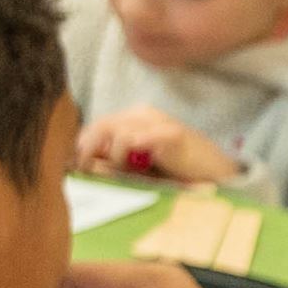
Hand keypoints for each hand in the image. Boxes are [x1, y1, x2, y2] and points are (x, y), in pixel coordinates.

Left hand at [77, 107, 238, 185]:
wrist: (215, 172)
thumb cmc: (174, 170)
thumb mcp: (138, 164)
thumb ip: (114, 160)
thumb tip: (84, 164)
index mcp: (132, 119)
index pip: (96, 126)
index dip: (81, 144)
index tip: (72, 165)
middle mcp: (143, 115)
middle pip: (101, 125)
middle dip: (87, 148)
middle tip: (82, 169)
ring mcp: (159, 122)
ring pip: (117, 130)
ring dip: (110, 154)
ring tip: (118, 170)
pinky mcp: (173, 134)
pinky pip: (143, 136)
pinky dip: (131, 147)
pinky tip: (131, 158)